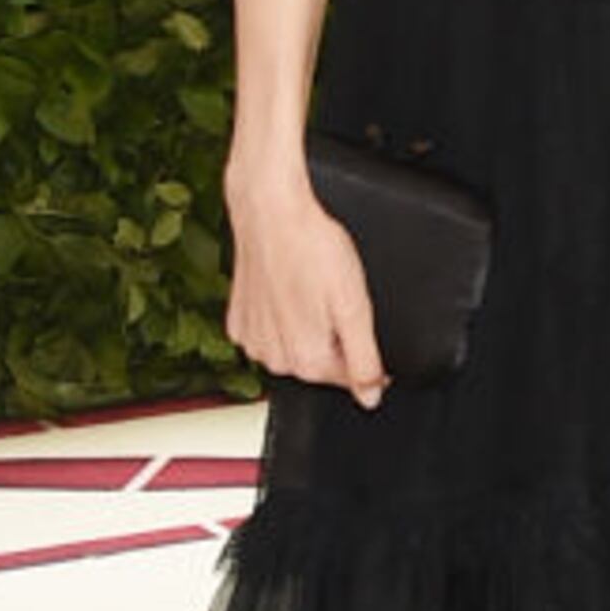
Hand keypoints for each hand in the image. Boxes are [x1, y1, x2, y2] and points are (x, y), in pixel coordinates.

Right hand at [225, 165, 387, 407]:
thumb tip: (370, 397)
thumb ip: (365, 359)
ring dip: (311, 329)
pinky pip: (271, 332)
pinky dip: (284, 318)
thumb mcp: (355, 306)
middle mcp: (273, 357)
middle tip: (338, 299)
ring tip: (315, 290)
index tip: (367, 330)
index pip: (350, 380)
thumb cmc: (312, 249)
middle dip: (337, 340)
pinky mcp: (239, 321)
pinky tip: (291, 291)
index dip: (369, 360)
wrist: (270, 212)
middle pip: (322, 365)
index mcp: (305, 359)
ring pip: (296, 349)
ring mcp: (252, 340)